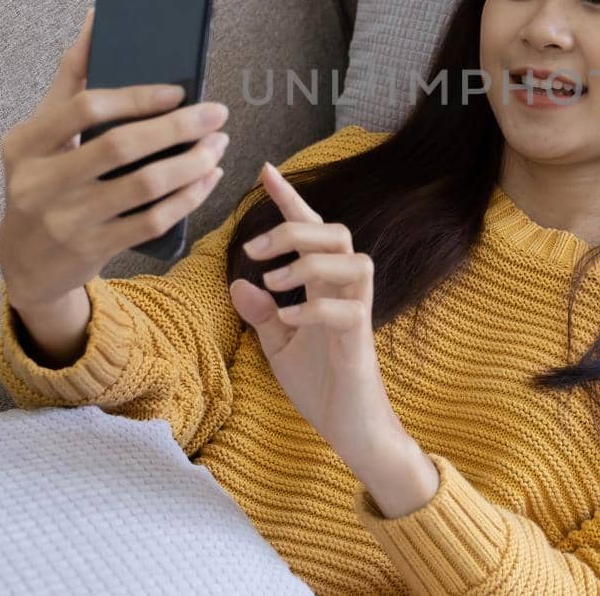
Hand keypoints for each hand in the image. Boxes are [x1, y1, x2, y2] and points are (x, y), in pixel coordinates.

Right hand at [0, 5, 231, 310]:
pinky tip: (208, 177)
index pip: (85, 108)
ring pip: (144, 187)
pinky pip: (153, 221)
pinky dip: (188, 197)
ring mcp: (66, 220)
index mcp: (25, 143)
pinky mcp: (92, 249)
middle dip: (178, 128)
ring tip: (218, 145)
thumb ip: (71, 76)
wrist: (24, 260)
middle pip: (121, 147)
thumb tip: (100, 16)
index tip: (177, 91)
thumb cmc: (41, 178)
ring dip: (191, 163)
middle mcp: (39, 182)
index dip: (135, 97)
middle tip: (216, 113)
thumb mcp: (41, 131)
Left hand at [227, 162, 411, 474]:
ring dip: (309, 262)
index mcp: (322, 287)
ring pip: (351, 260)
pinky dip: (314, 307)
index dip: (290, 199)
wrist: (352, 430)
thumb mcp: (280, 347)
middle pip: (336, 233)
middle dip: (294, 229)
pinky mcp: (361, 341)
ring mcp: (356, 313)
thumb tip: (238, 282)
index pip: (310, 231)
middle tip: (256, 247)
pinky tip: (289, 319)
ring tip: (274, 281)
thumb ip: (262, 314)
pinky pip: (347, 308)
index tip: (265, 169)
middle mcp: (343, 292)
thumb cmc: (322, 386)